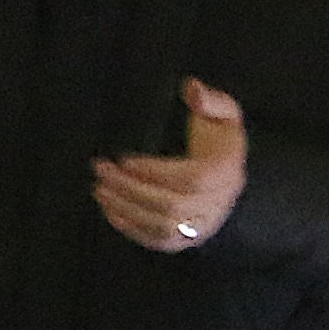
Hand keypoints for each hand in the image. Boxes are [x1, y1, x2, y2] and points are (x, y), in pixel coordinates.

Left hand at [93, 79, 251, 256]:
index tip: (124, 159)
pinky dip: (132, 230)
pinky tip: (110, 211)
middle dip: (131, 189)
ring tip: (99, 190)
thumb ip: (210, 100)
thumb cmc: (219, 142)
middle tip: (101, 170)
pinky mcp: (188, 239)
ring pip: (163, 226)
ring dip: (126, 209)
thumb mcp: (223, 114)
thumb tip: (191, 87)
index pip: (192, 179)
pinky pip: (160, 242)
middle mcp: (217, 203)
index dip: (155, 171)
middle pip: (172, 205)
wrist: (229, 176)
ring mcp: (203, 225)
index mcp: (226, 172)